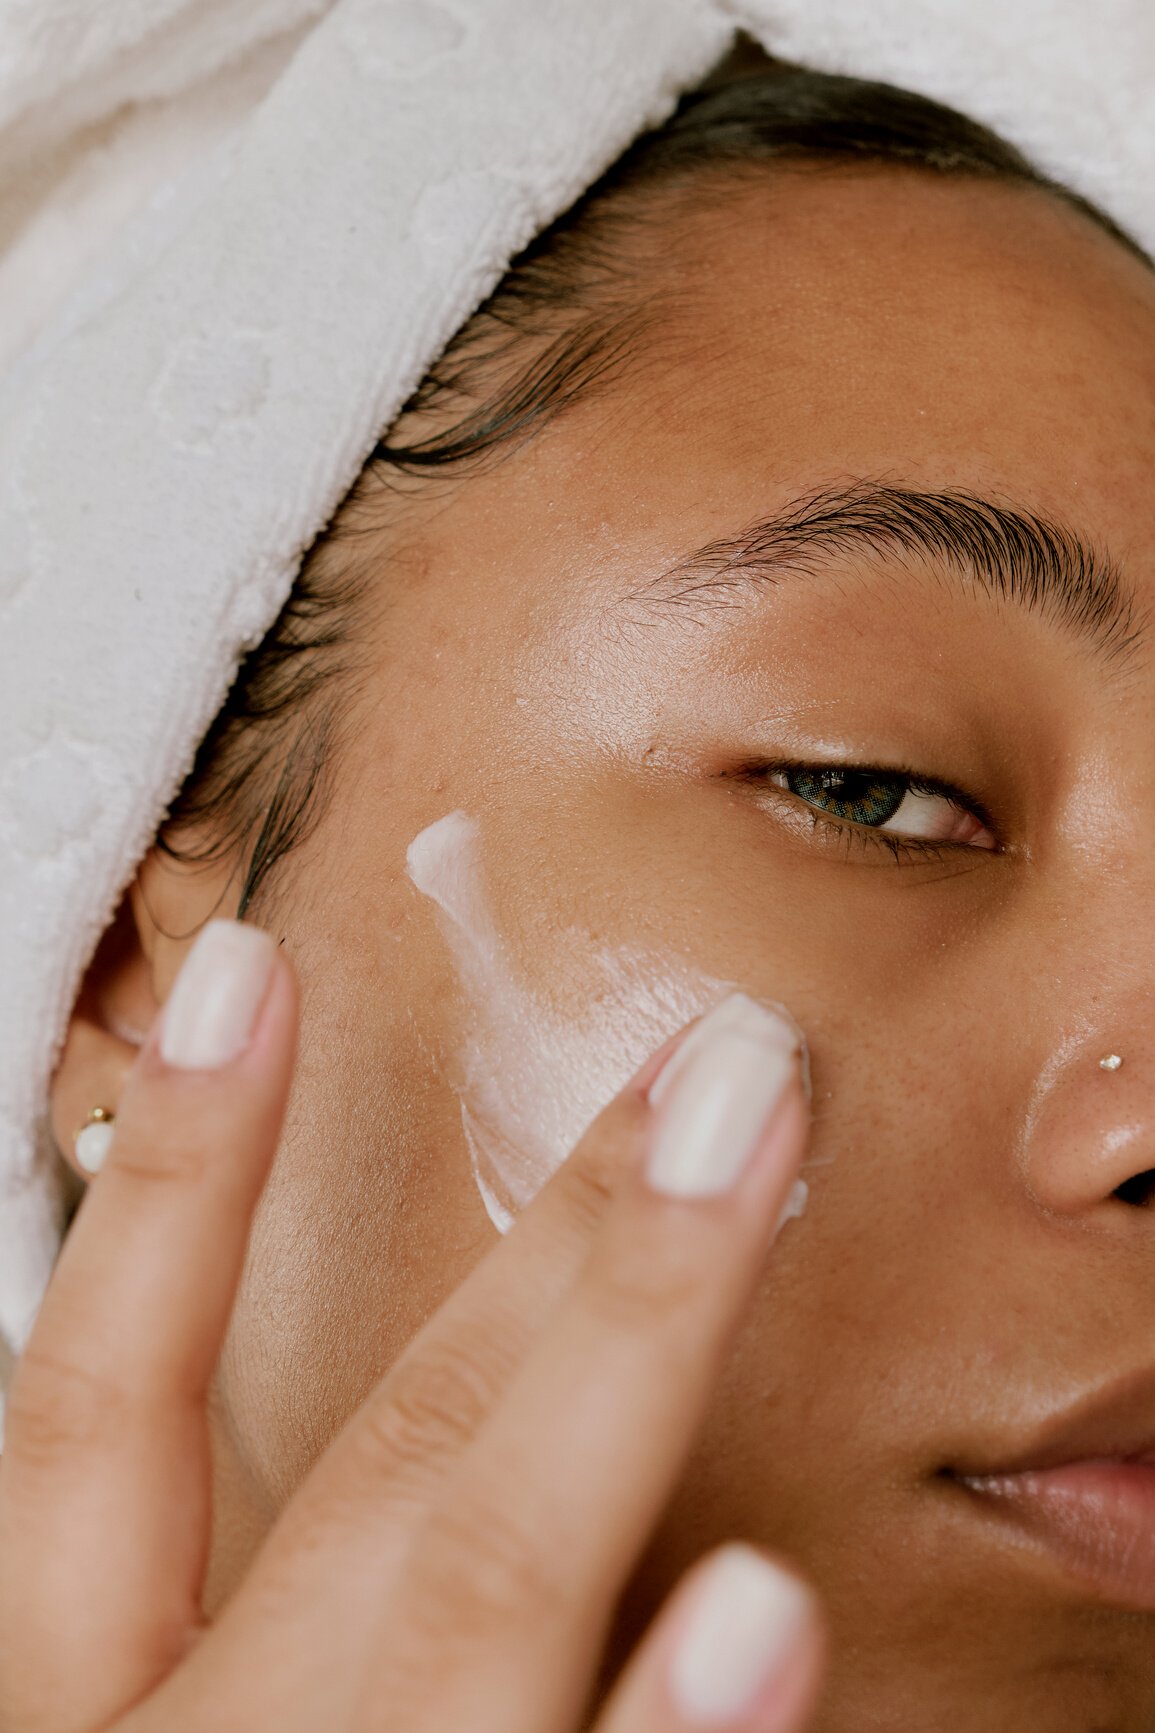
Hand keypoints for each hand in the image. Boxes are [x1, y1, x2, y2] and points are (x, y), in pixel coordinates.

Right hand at [0, 919, 823, 1732]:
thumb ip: (304, 1609)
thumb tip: (475, 1391)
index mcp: (90, 1709)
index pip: (97, 1409)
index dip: (175, 1177)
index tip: (251, 967)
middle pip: (385, 1459)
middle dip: (555, 1245)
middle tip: (710, 1063)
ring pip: (489, 1581)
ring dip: (626, 1363)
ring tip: (741, 1161)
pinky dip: (672, 1730)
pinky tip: (763, 1606)